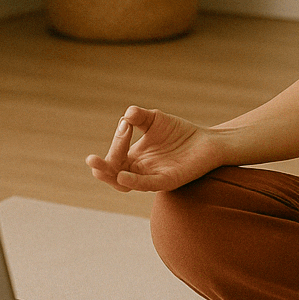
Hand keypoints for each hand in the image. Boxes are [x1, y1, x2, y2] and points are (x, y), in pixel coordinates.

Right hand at [84, 106, 224, 192]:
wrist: (207, 141)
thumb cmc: (179, 132)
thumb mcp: (155, 120)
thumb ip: (139, 117)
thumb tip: (127, 114)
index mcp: (134, 158)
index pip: (115, 155)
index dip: (117, 141)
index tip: (127, 124)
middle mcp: (140, 170)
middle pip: (113, 174)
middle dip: (101, 168)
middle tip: (91, 159)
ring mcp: (153, 177)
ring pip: (125, 184)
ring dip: (111, 176)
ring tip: (98, 168)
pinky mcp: (168, 180)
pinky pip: (147, 185)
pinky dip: (133, 181)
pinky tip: (122, 175)